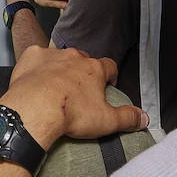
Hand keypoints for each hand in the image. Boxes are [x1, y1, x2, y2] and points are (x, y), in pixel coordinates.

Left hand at [0, 46, 147, 148]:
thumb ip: (128, 118)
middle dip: (83, 71)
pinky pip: (36, 57)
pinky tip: (35, 80)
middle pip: (83, 59)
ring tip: (55, 87)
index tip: (107, 85)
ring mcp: (52, 55)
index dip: (110, 75)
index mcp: (94, 69)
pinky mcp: (32, 57)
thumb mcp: (106, 121)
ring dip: (59, 68)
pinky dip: (37, 67)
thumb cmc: (70, 114)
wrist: (35, 109)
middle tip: (78, 90)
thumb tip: (144, 118)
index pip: (109, 66)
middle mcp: (75, 57)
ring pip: (60, 57)